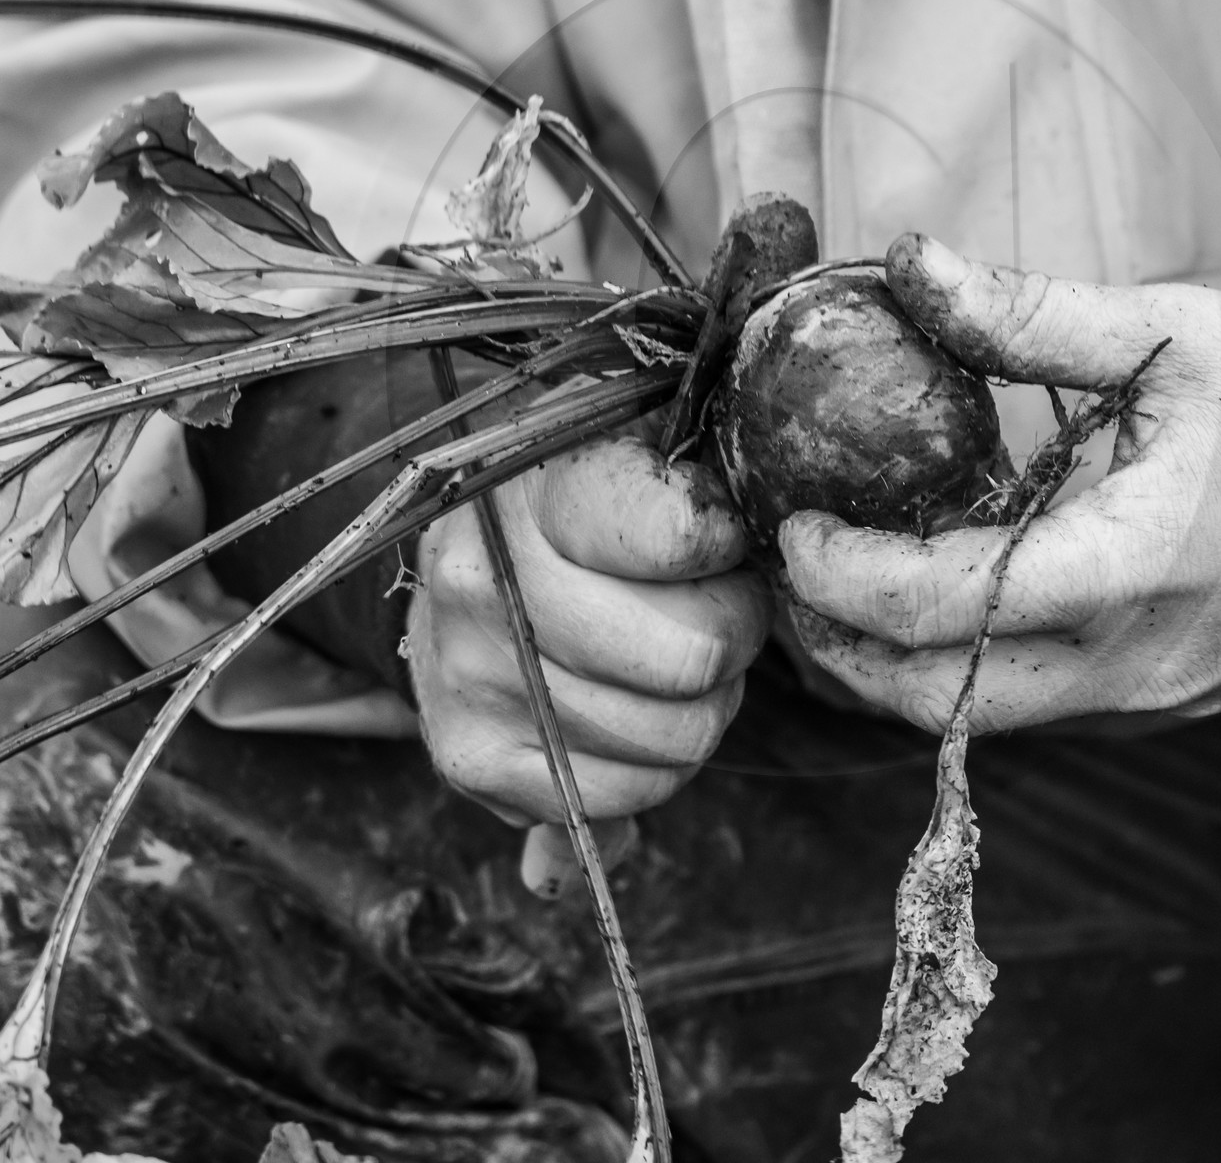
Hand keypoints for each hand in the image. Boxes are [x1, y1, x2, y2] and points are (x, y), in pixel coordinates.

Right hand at [406, 438, 769, 825]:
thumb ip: (698, 464)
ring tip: (671, 655)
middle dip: (734, 634)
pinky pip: (629, 795)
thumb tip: (748, 520)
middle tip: (715, 609)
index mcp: (532, 487)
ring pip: (677, 736)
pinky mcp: (473, 761)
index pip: (681, 537)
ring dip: (705, 702)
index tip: (715, 538)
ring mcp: (470, 679)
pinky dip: (657, 765)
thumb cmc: (580, 496)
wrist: (459, 563)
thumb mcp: (632, 437)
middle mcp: (483, 583)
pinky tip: (634, 708)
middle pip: (695, 655)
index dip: (725, 544)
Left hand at [779, 235, 1220, 732]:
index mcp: (1124, 570)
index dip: (838, 572)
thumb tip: (909, 264)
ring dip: (892, 656)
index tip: (792, 520)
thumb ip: (1028, 314)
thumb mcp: (1177, 336)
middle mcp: (1125, 663)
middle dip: (837, 642)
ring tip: (847, 571)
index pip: (934, 611)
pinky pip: (1030, 696)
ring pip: (976, 713)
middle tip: (793, 561)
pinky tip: (949, 576)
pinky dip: (961, 654)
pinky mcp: (1162, 695)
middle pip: (930, 699)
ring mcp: (1146, 695)